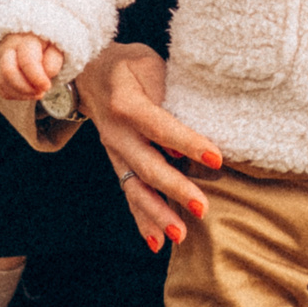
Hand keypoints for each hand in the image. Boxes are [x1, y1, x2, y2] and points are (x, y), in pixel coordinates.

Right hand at [0, 34, 63, 102]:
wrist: (28, 40)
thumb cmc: (44, 46)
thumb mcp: (55, 49)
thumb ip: (53, 61)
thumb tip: (44, 76)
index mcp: (25, 40)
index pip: (26, 60)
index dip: (37, 78)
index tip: (47, 86)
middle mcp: (7, 49)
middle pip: (8, 72)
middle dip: (26, 88)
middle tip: (40, 91)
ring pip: (2, 84)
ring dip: (22, 94)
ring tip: (37, 91)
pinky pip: (0, 89)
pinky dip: (15, 95)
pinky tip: (27, 91)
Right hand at [73, 42, 222, 251]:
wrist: (91, 73)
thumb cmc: (129, 66)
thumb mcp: (148, 63)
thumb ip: (167, 89)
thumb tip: (196, 119)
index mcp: (126, 103)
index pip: (160, 125)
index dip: (187, 142)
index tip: (216, 159)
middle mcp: (117, 132)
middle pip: (147, 164)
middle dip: (175, 188)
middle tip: (203, 208)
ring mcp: (115, 152)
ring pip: (135, 187)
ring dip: (157, 213)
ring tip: (179, 235)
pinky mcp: (118, 164)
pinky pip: (129, 194)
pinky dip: (142, 219)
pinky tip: (157, 243)